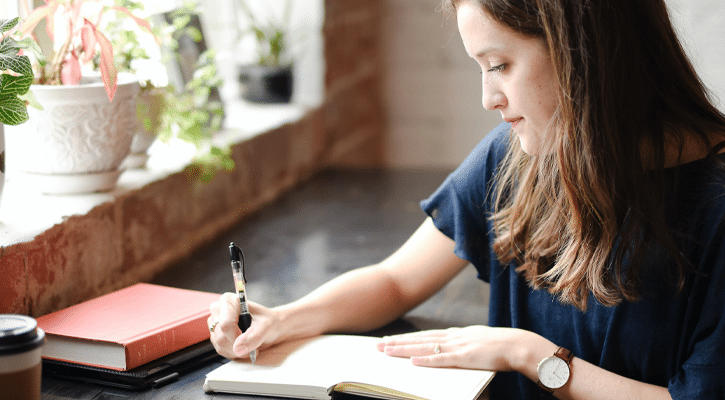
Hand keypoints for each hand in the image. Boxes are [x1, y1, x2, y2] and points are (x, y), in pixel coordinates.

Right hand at [208, 293, 280, 359]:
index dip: (237, 337)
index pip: (226, 324)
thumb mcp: (267, 326)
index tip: (250, 339)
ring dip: (238, 350)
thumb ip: (254, 336)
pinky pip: (221, 350)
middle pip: (221, 337)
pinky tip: (243, 346)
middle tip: (254, 343)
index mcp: (228, 301)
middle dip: (239, 345)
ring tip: (250, 344)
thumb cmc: (268, 322)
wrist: (269, 327)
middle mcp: (218, 310)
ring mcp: (214, 323)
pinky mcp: (215, 335)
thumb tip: (237, 348)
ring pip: (220, 346)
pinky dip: (234, 352)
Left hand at [377, 326, 532, 370]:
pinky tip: (412, 361)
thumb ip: (463, 345)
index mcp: (456, 334)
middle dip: (398, 342)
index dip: (407, 338)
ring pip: (424, 347)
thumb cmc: (500, 346)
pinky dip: (426, 360)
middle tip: (378, 345)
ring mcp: (457, 346)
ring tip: (387, 351)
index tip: (391, 340)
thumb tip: (452, 349)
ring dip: (404, 349)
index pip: (425, 335)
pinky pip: (441, 359)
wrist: (517, 345)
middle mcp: (453, 337)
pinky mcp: (464, 357)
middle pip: (419, 339)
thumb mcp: (477, 341)